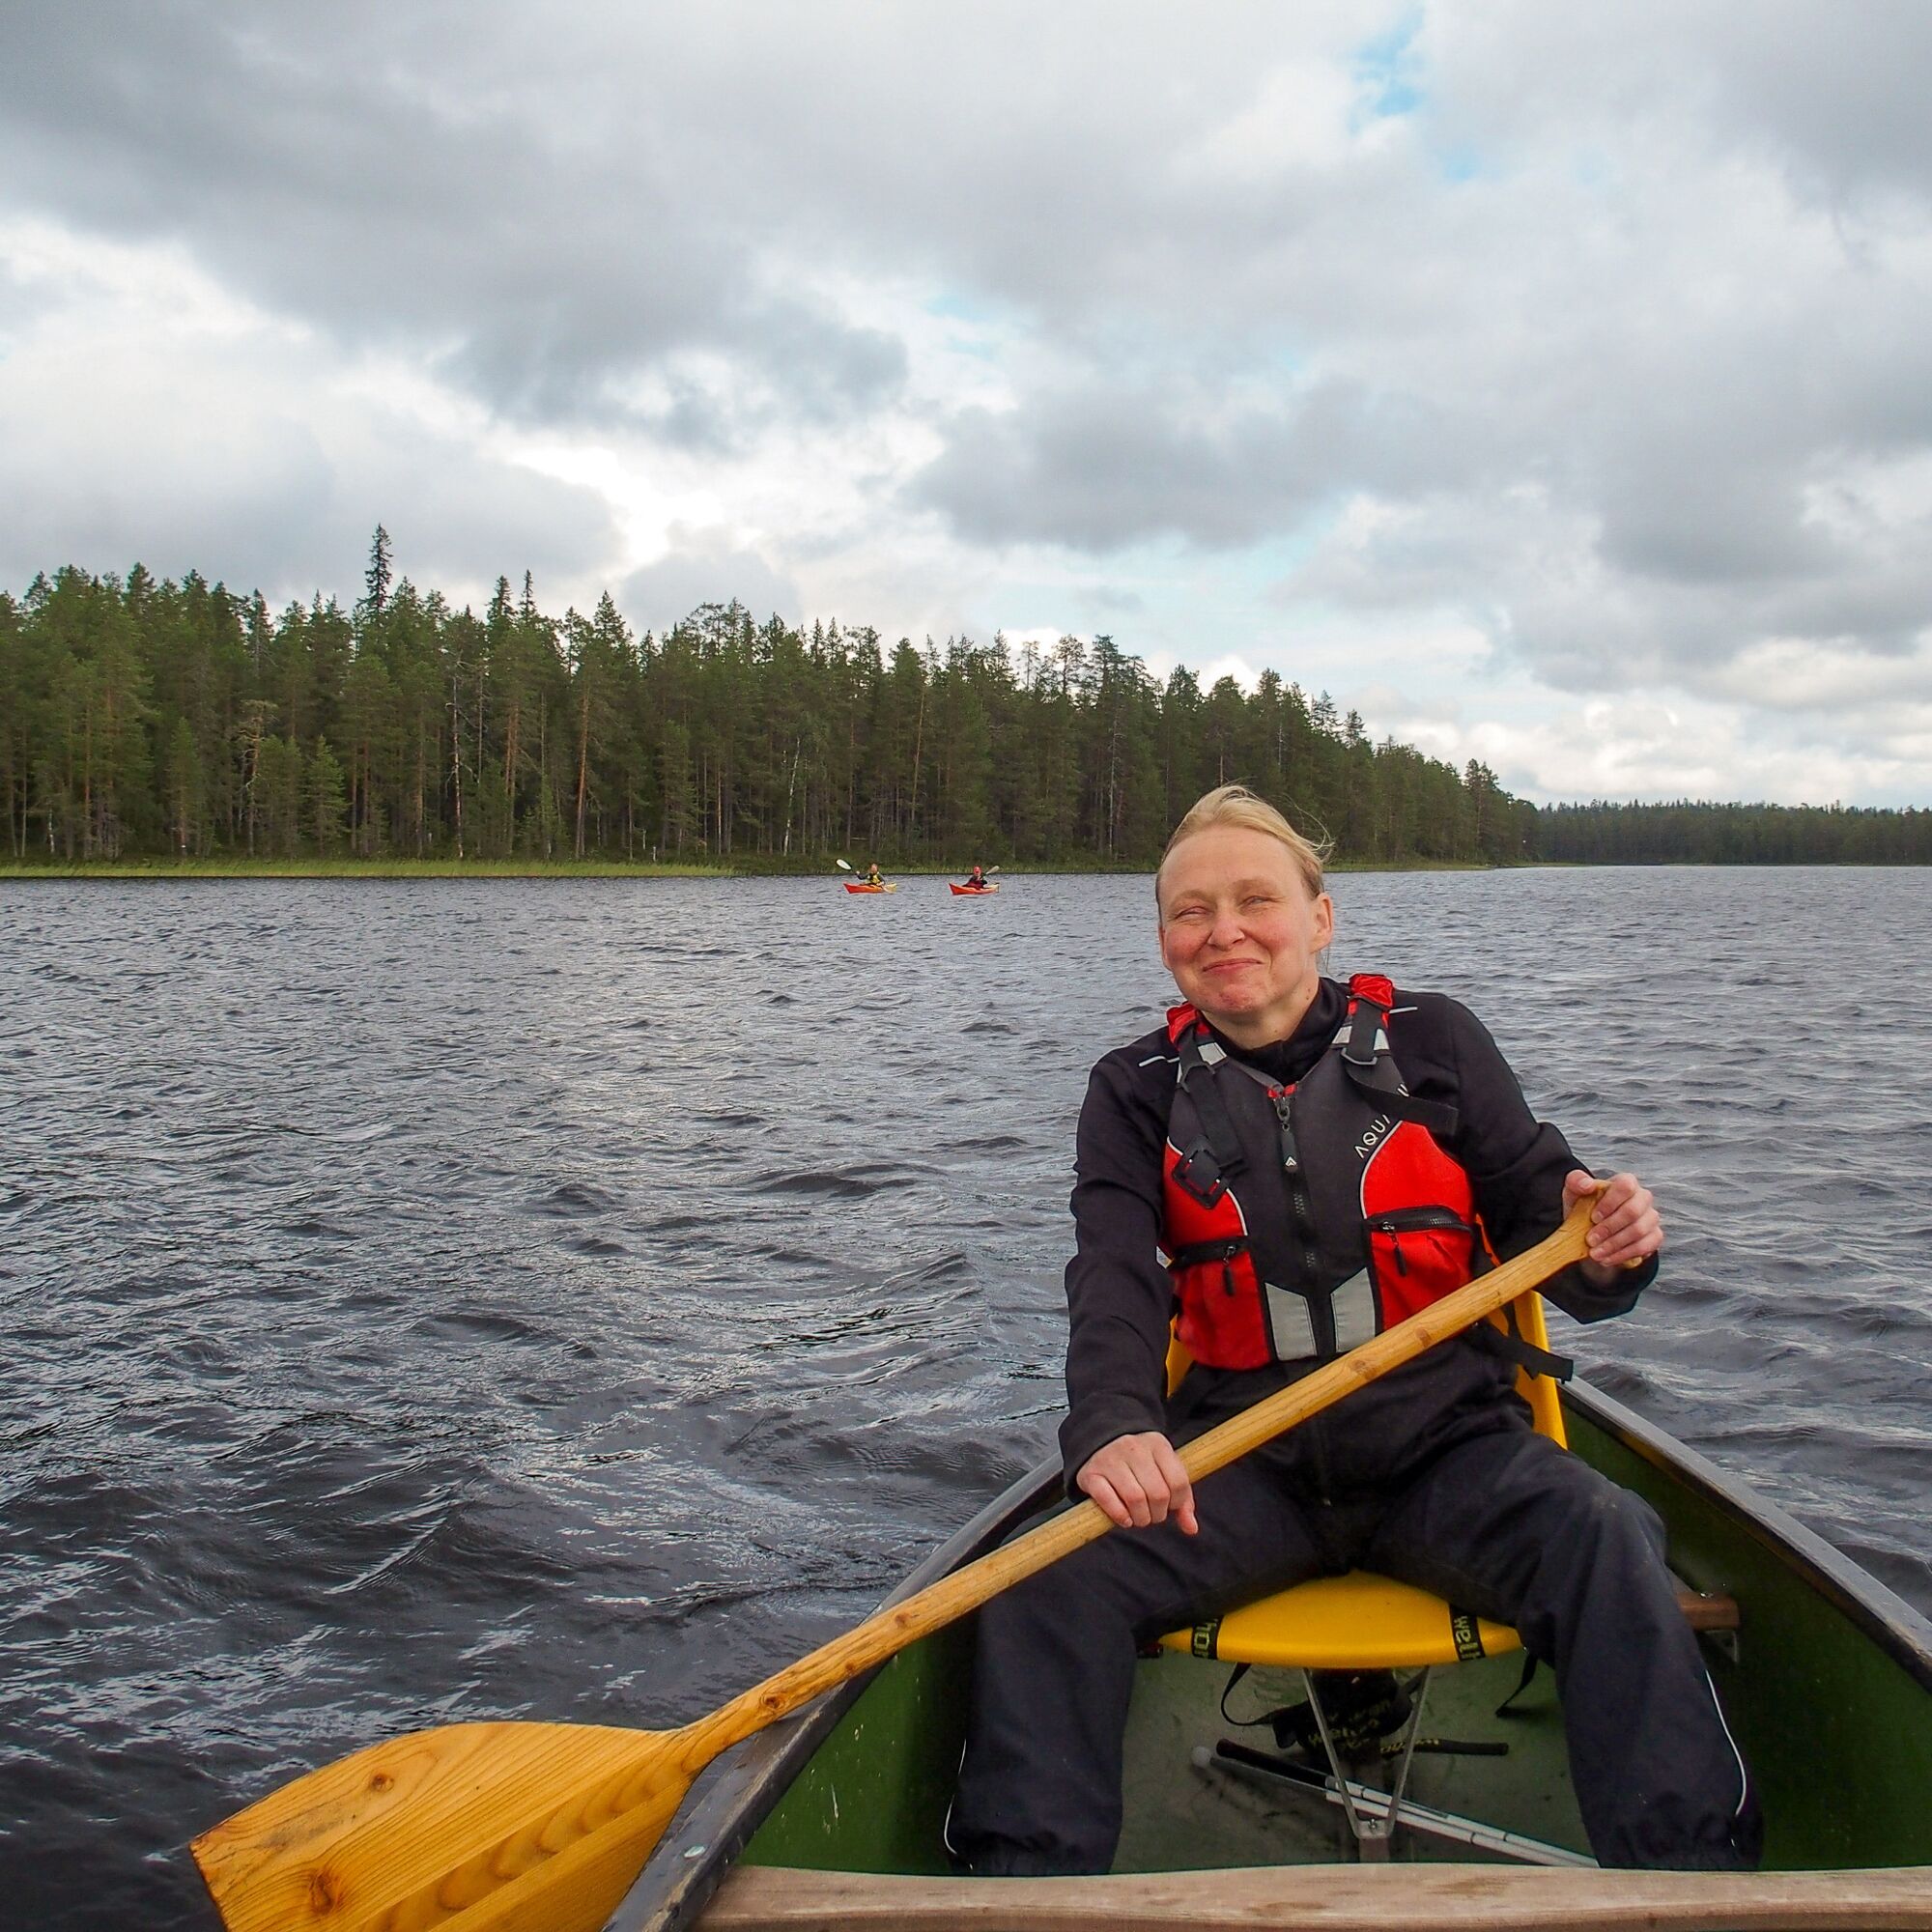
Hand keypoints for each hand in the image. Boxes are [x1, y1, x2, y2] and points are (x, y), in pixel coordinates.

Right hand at [1076, 1432, 1197, 1534]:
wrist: (1100, 1443)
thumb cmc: (1140, 1465)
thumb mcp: (1165, 1471)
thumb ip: (1182, 1499)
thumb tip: (1191, 1529)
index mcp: (1157, 1444)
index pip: (1178, 1482)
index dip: (1177, 1503)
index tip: (1169, 1506)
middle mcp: (1133, 1447)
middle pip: (1158, 1493)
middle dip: (1158, 1514)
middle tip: (1152, 1516)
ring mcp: (1110, 1459)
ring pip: (1135, 1498)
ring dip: (1141, 1518)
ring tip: (1139, 1518)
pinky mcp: (1091, 1473)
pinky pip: (1107, 1499)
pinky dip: (1119, 1515)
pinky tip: (1125, 1519)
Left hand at [1565, 1169, 1662, 1279]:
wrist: (1591, 1234)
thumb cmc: (1584, 1209)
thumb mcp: (1574, 1194)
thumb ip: (1576, 1181)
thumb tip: (1587, 1184)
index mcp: (1626, 1182)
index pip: (1626, 1186)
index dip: (1610, 1202)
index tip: (1593, 1217)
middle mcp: (1642, 1198)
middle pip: (1633, 1211)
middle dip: (1609, 1228)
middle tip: (1590, 1240)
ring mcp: (1651, 1218)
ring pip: (1638, 1231)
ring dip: (1614, 1244)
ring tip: (1595, 1253)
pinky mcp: (1654, 1237)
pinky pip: (1644, 1246)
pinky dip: (1623, 1254)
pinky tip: (1607, 1258)